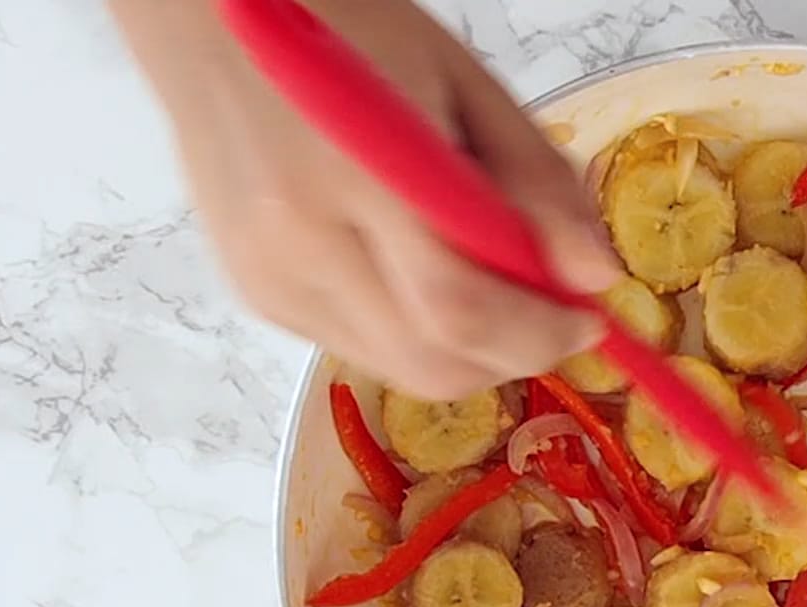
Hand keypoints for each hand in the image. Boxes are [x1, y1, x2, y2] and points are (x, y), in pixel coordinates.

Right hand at [110, 0, 621, 399]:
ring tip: (490, 282)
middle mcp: (297, 242)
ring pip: (400, 370)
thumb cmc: (345, 29)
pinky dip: (415, 332)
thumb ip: (536, 181)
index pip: (458, 305)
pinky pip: (362, 349)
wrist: (213, 17)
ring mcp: (269, 279)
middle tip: (555, 315)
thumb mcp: (463, 81)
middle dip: (515, 356)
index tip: (592, 319)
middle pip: (431, 362)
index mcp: (354, 175)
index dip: (540, 331)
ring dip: (470, 351)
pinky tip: (418, 269)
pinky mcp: (257, 297)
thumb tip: (593, 273)